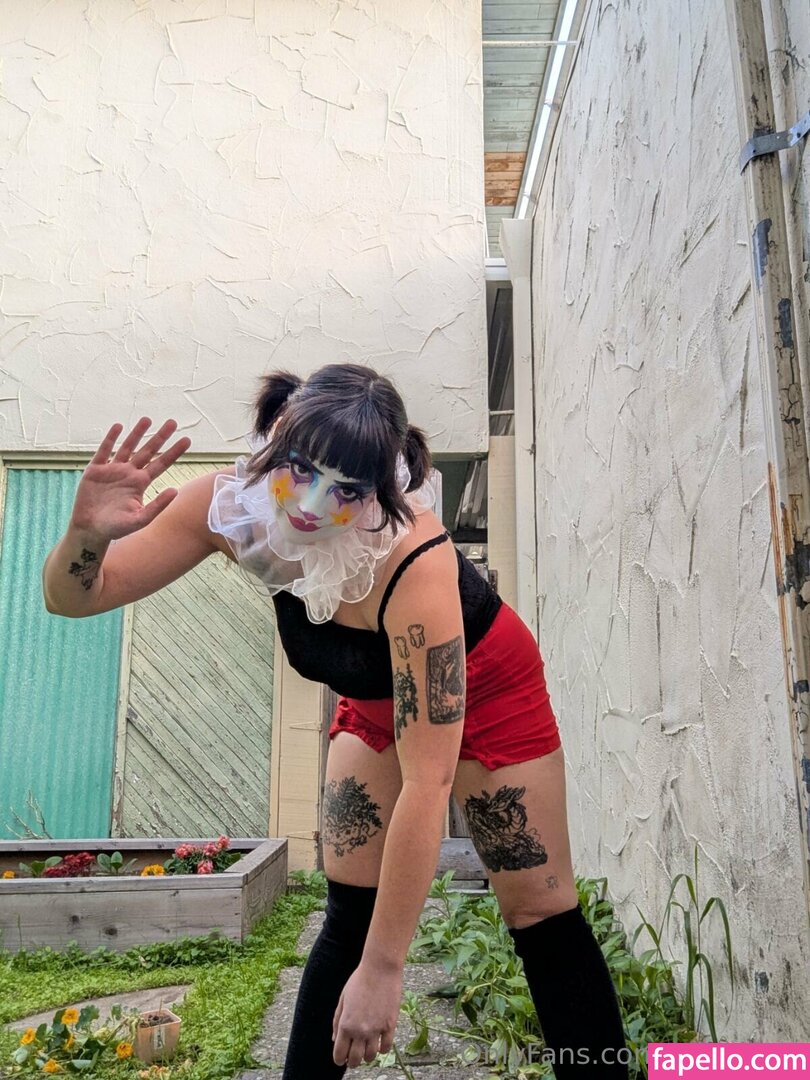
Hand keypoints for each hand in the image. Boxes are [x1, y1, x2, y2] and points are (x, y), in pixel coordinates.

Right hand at [71, 418, 190, 541]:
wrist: (90, 530)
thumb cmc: (116, 528)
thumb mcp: (140, 519)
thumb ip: (157, 506)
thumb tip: (175, 490)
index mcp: (141, 483)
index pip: (161, 464)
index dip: (174, 452)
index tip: (187, 440)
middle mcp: (129, 473)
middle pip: (147, 451)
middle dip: (160, 437)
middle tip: (173, 422)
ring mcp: (112, 470)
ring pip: (127, 447)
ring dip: (137, 433)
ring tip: (148, 419)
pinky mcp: (95, 470)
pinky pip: (104, 451)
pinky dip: (110, 439)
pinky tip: (118, 427)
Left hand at [332, 963, 401, 1068]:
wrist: (380, 968)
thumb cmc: (359, 979)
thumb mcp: (343, 999)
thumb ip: (336, 1021)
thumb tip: (334, 1039)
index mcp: (345, 1024)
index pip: (339, 1054)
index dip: (339, 1059)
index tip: (341, 1057)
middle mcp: (360, 1031)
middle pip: (355, 1060)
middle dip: (352, 1061)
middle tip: (353, 1057)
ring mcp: (376, 1029)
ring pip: (371, 1057)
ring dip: (367, 1055)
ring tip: (366, 1048)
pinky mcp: (390, 1026)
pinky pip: (386, 1048)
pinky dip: (382, 1049)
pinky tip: (379, 1042)